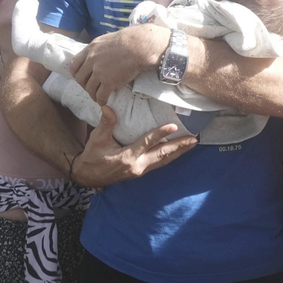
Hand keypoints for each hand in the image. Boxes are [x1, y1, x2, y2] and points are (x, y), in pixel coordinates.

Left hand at [69, 23, 168, 103]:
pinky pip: (101, 95)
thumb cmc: (129, 40)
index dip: (76, 73)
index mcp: (91, 49)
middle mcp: (92, 60)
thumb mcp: (108, 40)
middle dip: (84, 85)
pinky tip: (104, 102)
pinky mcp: (109, 82)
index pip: (74, 64)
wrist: (139, 46)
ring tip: (97, 97)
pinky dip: (101, 100)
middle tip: (90, 88)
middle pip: (80, 78)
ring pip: (90, 88)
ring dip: (92, 94)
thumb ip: (100, 48)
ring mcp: (99, 72)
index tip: (81, 77)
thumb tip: (101, 53)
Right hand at [71, 108, 196, 186]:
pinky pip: (159, 163)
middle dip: (179, 146)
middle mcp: (137, 166)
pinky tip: (178, 151)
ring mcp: (140, 170)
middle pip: (162, 155)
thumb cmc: (92, 156)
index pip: (147, 143)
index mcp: (127, 157)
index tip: (173, 126)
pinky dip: (170, 156)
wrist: (88, 176)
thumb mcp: (96, 139)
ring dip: (178, 152)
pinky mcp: (141, 172)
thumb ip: (105, 123)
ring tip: (192, 144)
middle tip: (194, 139)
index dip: (160, 134)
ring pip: (164, 161)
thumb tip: (107, 106)